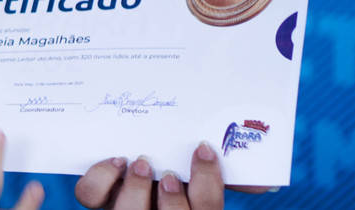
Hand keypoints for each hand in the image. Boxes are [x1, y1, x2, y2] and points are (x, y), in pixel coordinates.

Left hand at [74, 142, 268, 209]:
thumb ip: (235, 176)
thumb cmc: (181, 165)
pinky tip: (115, 161)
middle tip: (167, 173)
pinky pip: (90, 196)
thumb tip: (264, 183)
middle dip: (170, 204)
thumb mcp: (204, 173)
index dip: (207, 185)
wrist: (137, 155)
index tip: (202, 149)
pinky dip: (100, 178)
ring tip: (139, 164)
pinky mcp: (98, 196)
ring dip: (134, 192)